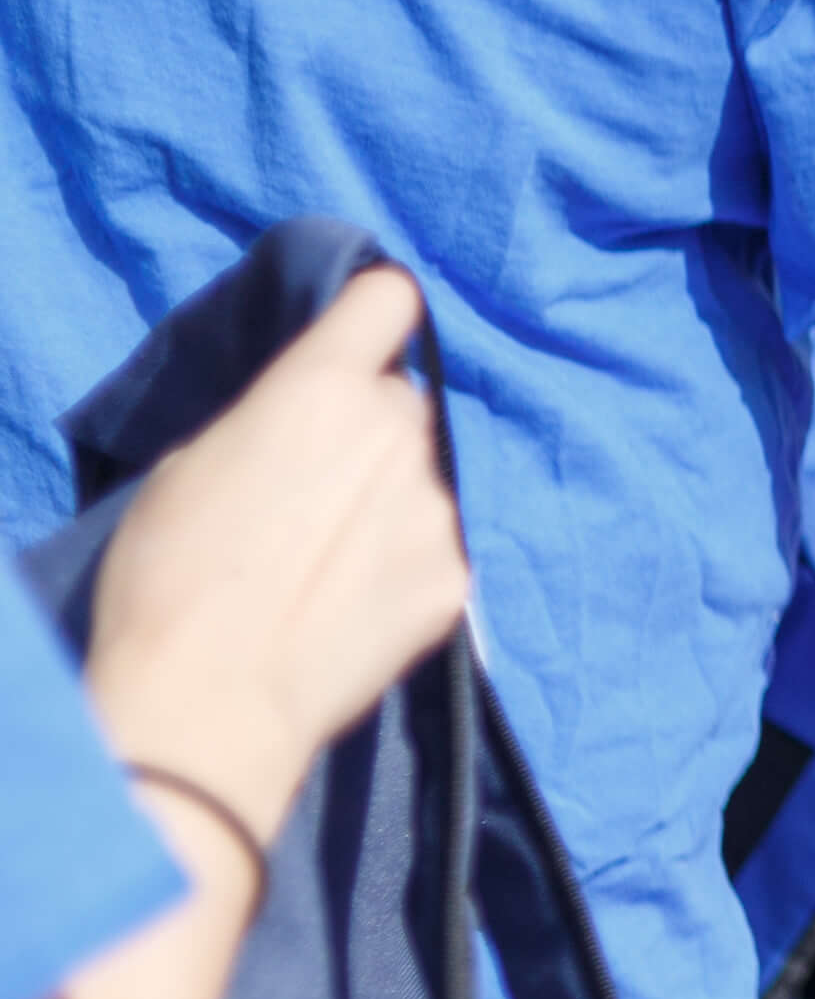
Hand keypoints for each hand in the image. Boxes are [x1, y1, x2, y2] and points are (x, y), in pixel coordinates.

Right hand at [82, 267, 470, 852]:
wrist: (212, 697)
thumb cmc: (172, 575)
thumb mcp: (194, 466)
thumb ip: (272, 422)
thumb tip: (306, 419)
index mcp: (322, 389)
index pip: (388, 301)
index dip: (374, 315)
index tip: (361, 339)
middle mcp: (398, 432)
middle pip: (402, 405)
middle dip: (370, 430)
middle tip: (317, 488)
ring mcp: (437, 506)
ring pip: (422, 479)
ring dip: (389, 501)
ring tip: (327, 562)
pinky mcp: (457, 576)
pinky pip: (435, 547)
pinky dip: (403, 564)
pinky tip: (353, 603)